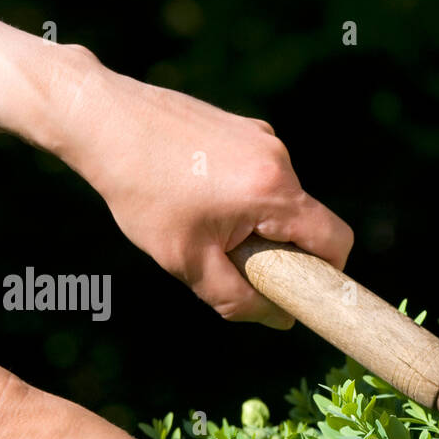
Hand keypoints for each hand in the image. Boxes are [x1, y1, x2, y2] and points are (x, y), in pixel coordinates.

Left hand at [53, 54, 352, 326]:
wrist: (102, 120)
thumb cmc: (141, 192)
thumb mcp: (187, 262)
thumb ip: (238, 299)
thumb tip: (280, 319)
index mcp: (273, 191)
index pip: (336, 240)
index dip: (328, 273)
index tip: (297, 289)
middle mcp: (278, 158)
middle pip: (307, 222)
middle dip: (279, 250)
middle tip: (229, 257)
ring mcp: (262, 138)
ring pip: (280, 200)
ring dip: (256, 223)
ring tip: (202, 220)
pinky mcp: (244, 127)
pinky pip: (260, 176)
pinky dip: (240, 196)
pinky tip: (195, 193)